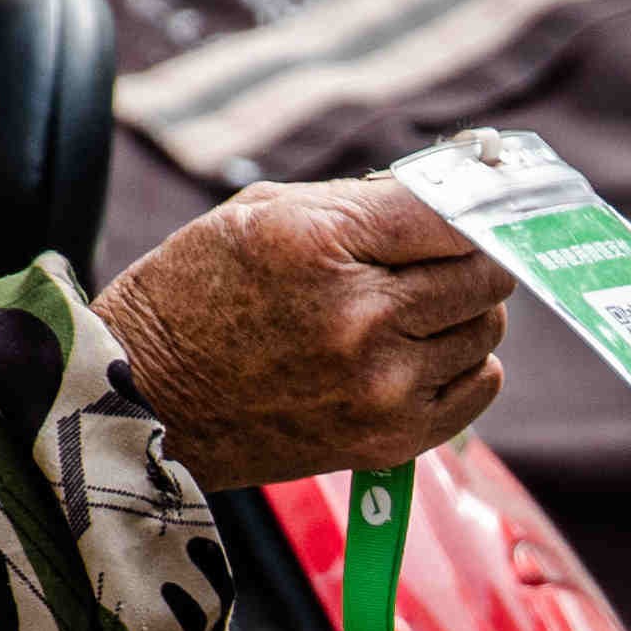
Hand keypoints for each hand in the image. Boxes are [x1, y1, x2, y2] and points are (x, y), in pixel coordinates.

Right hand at [99, 177, 503, 481]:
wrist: (144, 396)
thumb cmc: (199, 291)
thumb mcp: (266, 212)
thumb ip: (365, 200)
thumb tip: (454, 190)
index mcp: (327, 247)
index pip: (454, 215)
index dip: (470, 204)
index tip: (472, 204)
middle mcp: (364, 320)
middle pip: (485, 273)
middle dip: (467, 256)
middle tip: (433, 257)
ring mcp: (382, 387)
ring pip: (486, 328)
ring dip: (462, 312)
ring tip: (410, 308)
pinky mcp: (389, 439)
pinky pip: (480, 384)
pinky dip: (464, 362)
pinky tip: (419, 351)